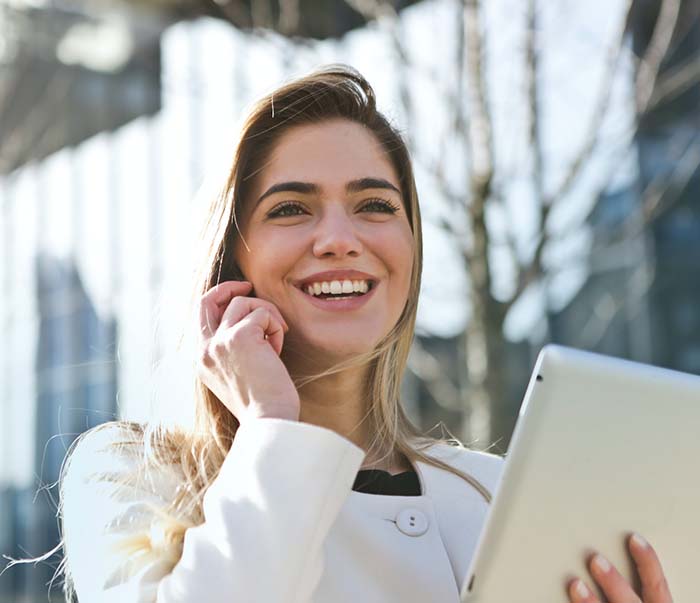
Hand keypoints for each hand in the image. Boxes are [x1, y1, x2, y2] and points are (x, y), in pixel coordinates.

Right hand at [198, 280, 299, 424]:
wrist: (268, 421)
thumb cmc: (261, 403)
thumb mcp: (236, 374)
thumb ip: (231, 349)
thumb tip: (246, 320)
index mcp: (201, 359)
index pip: (200, 315)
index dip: (218, 298)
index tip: (238, 293)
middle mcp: (204, 349)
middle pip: (208, 299)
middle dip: (229, 287)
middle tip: (249, 286)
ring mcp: (219, 341)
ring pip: (244, 303)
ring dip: (267, 316)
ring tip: (275, 343)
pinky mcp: (240, 336)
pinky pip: (263, 313)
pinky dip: (275, 327)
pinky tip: (277, 351)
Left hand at [567, 533, 672, 602]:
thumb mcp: (648, 599)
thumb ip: (640, 586)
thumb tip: (619, 554)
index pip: (657, 585)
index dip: (646, 561)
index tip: (634, 539)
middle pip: (630, 600)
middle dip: (613, 581)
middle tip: (595, 560)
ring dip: (590, 600)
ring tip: (575, 584)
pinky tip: (569, 596)